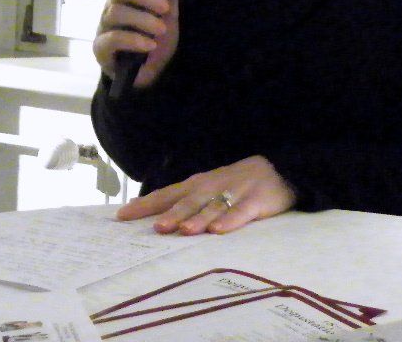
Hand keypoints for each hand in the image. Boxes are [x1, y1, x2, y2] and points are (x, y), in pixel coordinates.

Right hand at [93, 0, 188, 88]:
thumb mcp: (169, 12)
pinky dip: (134, 39)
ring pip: (116, 12)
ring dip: (143, 20)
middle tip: (165, 9)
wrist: (148, 73)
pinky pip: (112, 38)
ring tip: (161, 30)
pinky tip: (149, 45)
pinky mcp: (101, 48)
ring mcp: (104, 26)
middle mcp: (111, 5)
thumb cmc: (155, 37)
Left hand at [116, 155, 296, 235]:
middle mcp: (212, 186)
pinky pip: (241, 212)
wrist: (279, 168)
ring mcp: (234, 192)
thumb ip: (185, 202)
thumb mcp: (209, 188)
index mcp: (197, 184)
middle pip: (189, 201)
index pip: (167, 194)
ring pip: (213, 207)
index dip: (146, 205)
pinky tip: (219, 231)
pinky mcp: (256, 201)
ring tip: (184, 231)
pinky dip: (230, 221)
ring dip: (199, 218)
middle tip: (156, 228)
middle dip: (172, 214)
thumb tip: (154, 218)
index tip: (122, 216)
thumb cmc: (236, 184)